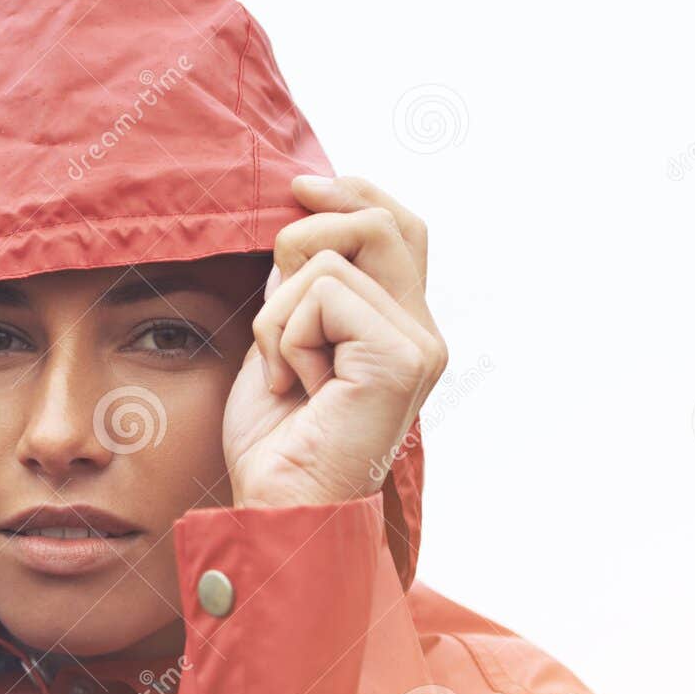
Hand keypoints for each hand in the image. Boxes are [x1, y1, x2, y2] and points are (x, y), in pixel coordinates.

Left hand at [223, 174, 445, 508]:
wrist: (278, 506)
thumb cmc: (275, 442)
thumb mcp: (281, 341)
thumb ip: (301, 286)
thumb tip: (300, 224)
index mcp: (399, 326)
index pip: (398, 226)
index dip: (352, 192)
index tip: (301, 186)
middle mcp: (421, 332)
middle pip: (379, 221)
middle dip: (305, 238)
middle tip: (273, 296)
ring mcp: (418, 345)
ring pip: (330, 259)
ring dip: (278, 314)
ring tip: (286, 372)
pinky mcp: (400, 358)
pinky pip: (321, 293)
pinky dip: (284, 337)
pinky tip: (295, 387)